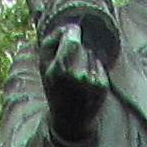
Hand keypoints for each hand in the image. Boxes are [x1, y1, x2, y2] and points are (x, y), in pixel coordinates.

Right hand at [41, 22, 109, 137]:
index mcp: (61, 69)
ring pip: (92, 55)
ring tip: (78, 75)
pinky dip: (94, 69)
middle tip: (70, 63)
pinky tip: (87, 82)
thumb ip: (50, 42)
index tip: (71, 32)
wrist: (69, 120)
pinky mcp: (103, 86)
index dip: (72, 32)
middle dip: (78, 49)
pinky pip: (99, 65)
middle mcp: (78, 75)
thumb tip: (68, 26)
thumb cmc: (54, 89)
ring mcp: (92, 81)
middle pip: (83, 46)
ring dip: (86, 60)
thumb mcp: (43, 67)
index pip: (73, 37)